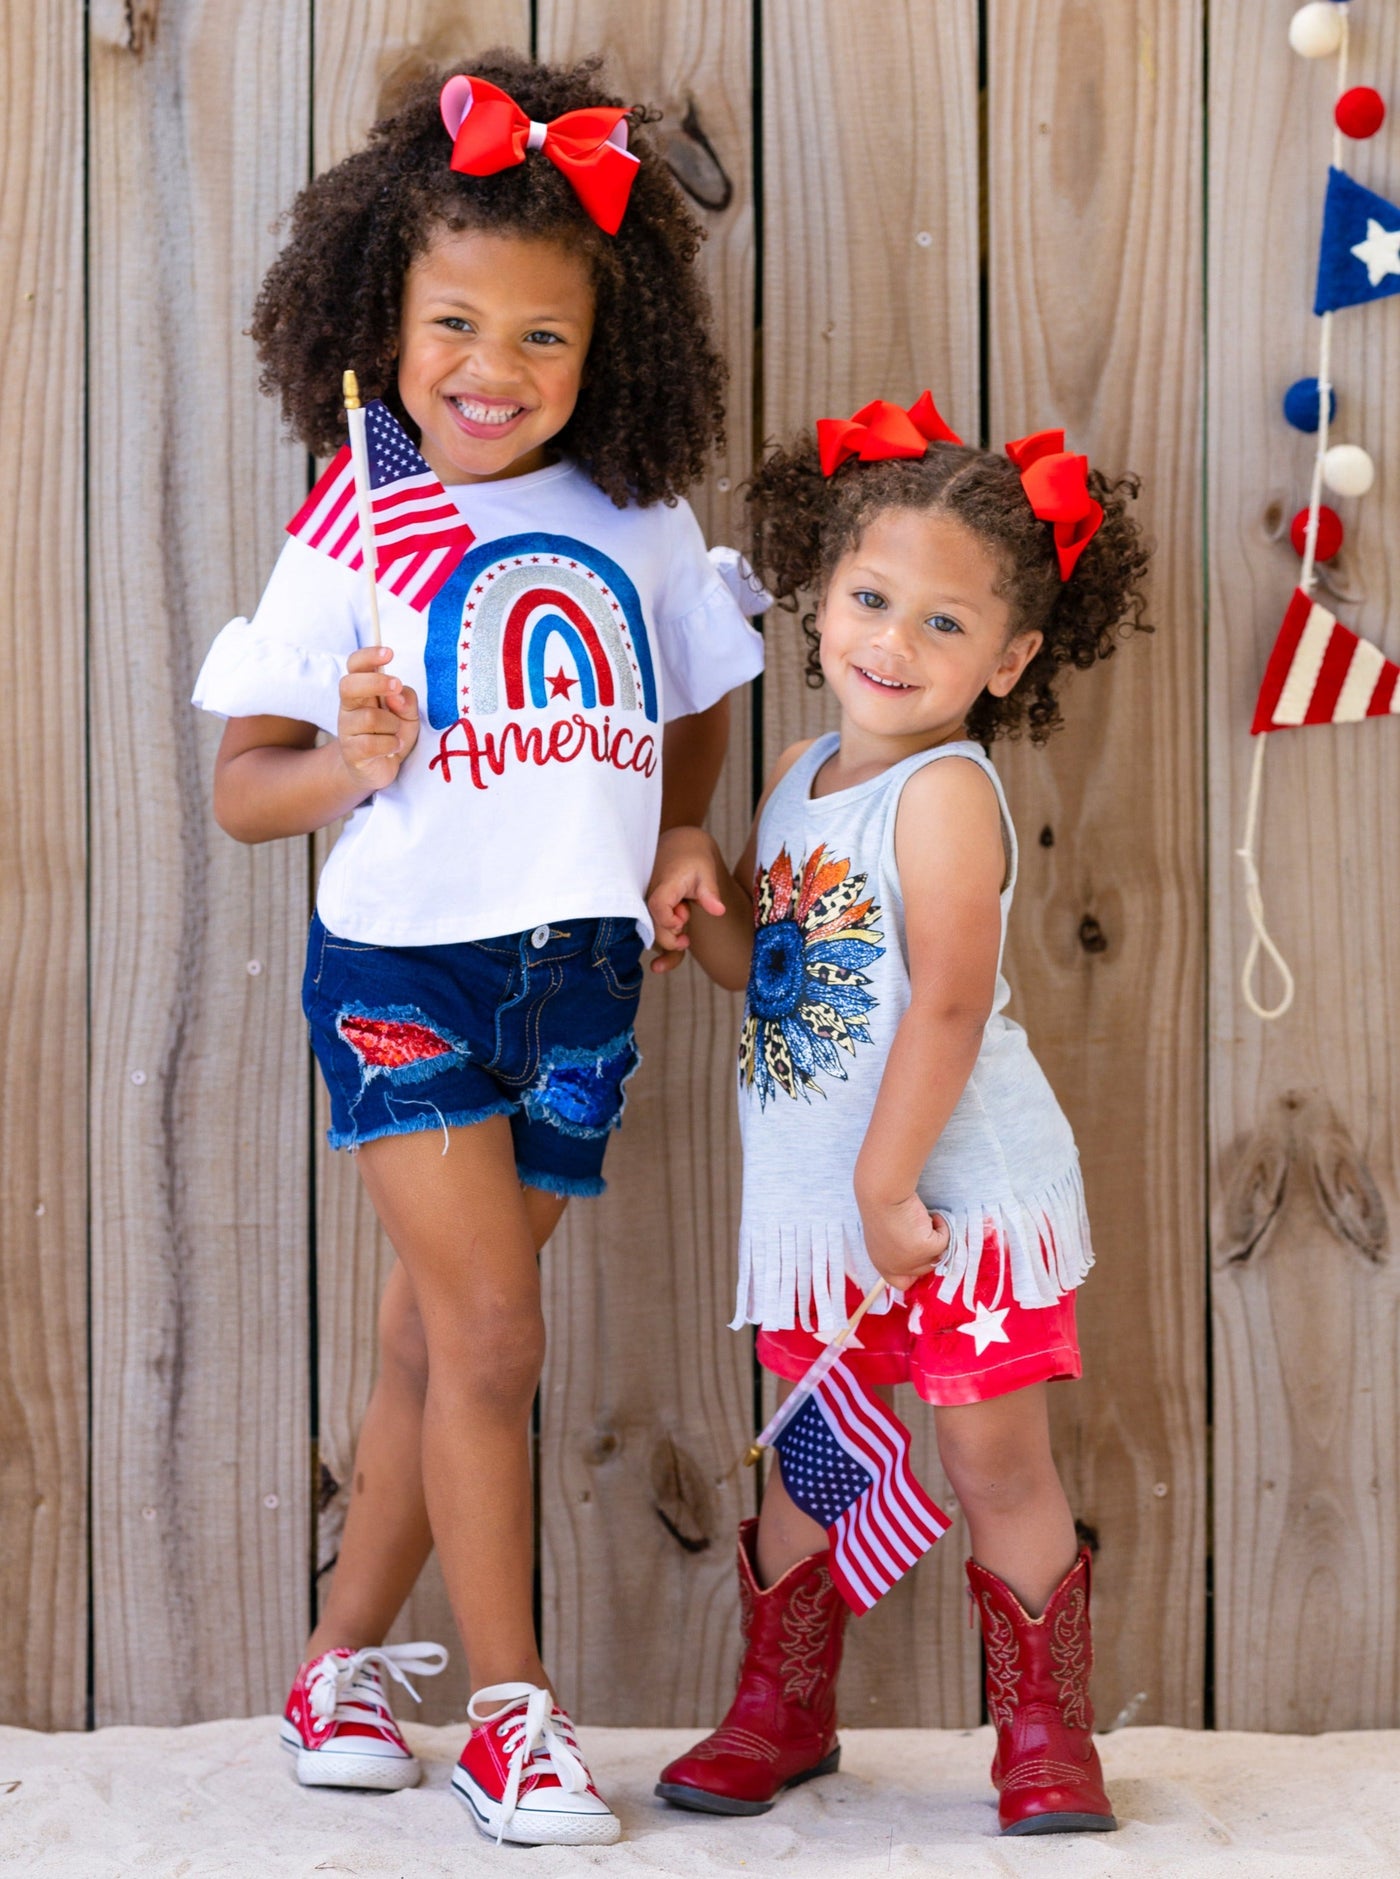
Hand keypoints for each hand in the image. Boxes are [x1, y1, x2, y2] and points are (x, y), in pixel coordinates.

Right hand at [337, 646, 419, 793]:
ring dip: (393, 725)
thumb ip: (407, 699)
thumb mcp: (408, 714)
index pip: (355, 666)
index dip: (368, 656)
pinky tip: (394, 748)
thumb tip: (397, 694)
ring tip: (396, 734)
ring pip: (370, 718)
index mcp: (362, 691)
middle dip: (376, 683)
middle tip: (396, 686)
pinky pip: (372, 744)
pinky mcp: (351, 752)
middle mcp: (349, 707)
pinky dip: (391, 745)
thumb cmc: (392, 734)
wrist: (379, 769)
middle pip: (349, 685)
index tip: (389, 653)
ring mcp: (347, 730)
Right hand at [646, 827, 725, 974]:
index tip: (684, 919)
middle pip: (655, 929)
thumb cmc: (693, 859)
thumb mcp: (706, 871)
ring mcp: (647, 908)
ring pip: (654, 937)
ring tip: (684, 938)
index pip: (659, 908)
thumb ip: (709, 892)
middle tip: (686, 926)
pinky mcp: (651, 914)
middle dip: (672, 937)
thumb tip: (719, 911)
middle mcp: (649, 898)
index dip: (670, 920)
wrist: (680, 847)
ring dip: (669, 945)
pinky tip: (660, 967)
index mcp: (664, 886)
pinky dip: (663, 951)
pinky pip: (656, 936)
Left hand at [857, 1193, 950, 1292]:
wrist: (883, 1192)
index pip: (900, 1283)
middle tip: (924, 1228)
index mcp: (882, 1263)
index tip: (921, 1253)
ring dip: (936, 1236)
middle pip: (925, 1269)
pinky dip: (942, 1226)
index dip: (914, 1271)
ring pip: (938, 1255)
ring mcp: (911, 1261)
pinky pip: (945, 1241)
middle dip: (929, 1249)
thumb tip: (927, 1254)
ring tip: (924, 1219)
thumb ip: (900, 1247)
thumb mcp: (887, 1233)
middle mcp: (896, 1268)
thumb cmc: (883, 1204)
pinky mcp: (925, 1249)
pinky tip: (930, 1215)